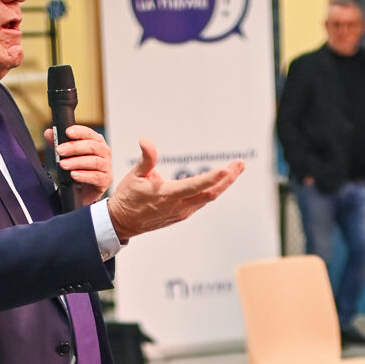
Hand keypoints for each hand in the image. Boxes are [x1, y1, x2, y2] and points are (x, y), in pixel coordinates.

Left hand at [44, 123, 112, 204]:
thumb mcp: (68, 156)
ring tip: (63, 164)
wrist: (84, 191)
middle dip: (74, 147)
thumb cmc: (79, 169)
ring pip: (93, 161)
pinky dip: (83, 175)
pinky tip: (73, 175)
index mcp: (97, 142)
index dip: (79, 132)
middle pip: (91, 147)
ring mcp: (106, 166)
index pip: (89, 133)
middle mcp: (104, 152)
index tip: (67, 132)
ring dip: (76, 162)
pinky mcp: (106, 180)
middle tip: (59, 150)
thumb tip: (48, 133)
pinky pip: (95, 177)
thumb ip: (59, 144)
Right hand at [106, 139, 243, 241]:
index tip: (226, 169)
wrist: (124, 222)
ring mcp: (182, 212)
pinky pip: (202, 201)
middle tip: (240, 164)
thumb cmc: (128, 197)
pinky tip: (221, 181)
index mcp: (167, 196)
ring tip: (236, 168)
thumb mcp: (135, 175)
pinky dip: (213, 190)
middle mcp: (179, 207)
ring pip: (208, 198)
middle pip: (210, 194)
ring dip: (223, 184)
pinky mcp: (183, 214)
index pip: (195, 186)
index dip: (212, 178)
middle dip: (227, 179)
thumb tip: (146, 141)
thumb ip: (147, 158)